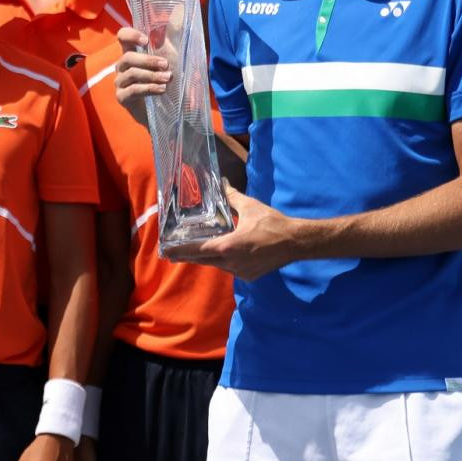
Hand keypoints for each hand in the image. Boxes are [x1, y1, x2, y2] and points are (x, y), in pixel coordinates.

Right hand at [115, 27, 170, 125]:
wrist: (168, 108)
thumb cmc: (166, 77)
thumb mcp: (173, 53)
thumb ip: (174, 32)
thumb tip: (180, 8)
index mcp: (132, 51)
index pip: (122, 36)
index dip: (130, 35)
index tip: (146, 39)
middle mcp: (123, 66)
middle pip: (128, 57)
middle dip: (148, 60)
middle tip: (166, 64)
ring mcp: (121, 82)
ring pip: (131, 74)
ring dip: (151, 75)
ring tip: (168, 78)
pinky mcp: (123, 98)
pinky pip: (132, 91)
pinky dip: (148, 89)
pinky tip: (162, 90)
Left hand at [165, 183, 299, 280]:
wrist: (295, 242)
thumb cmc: (272, 223)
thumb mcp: (250, 207)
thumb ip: (232, 197)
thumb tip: (223, 184)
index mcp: (228, 247)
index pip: (197, 250)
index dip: (180, 251)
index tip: (166, 251)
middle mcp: (231, 263)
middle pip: (203, 261)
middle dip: (188, 256)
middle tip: (171, 254)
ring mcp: (241, 272)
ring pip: (218, 265)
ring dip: (208, 258)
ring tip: (197, 250)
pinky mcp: (249, 276)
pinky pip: (231, 269)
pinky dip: (225, 261)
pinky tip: (224, 254)